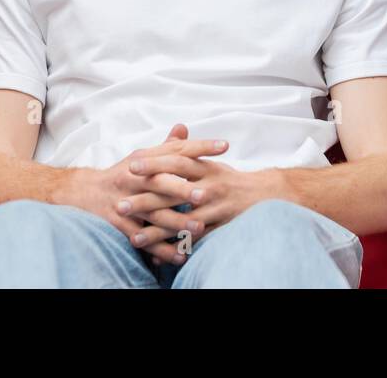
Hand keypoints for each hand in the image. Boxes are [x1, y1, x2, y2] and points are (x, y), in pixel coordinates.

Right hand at [60, 123, 228, 265]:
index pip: (175, 151)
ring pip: (152, 214)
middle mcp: (135, 179)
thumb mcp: (142, 156)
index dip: (200, 147)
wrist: (83, 193)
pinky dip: (160, 250)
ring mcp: (126, 202)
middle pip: (160, 182)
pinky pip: (141, 239)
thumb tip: (184, 127)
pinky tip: (179, 256)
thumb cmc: (122, 174)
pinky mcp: (119, 225)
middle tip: (205, 195)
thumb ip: (166, 146)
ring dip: (176, 222)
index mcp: (145, 160)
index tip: (224, 146)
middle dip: (182, 189)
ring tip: (199, 229)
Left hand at [129, 157, 283, 249]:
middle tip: (120, 206)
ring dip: (157, 231)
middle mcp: (210, 186)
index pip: (176, 161)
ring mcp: (215, 208)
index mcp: (206, 167)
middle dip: (145, 200)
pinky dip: (178, 248)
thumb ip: (192, 150)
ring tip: (134, 238)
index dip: (154, 163)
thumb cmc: (231, 179)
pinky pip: (196, 240)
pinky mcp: (220, 227)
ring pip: (182, 221)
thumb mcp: (213, 162)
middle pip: (173, 193)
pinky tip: (159, 256)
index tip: (130, 166)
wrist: (265, 195)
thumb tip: (176, 130)